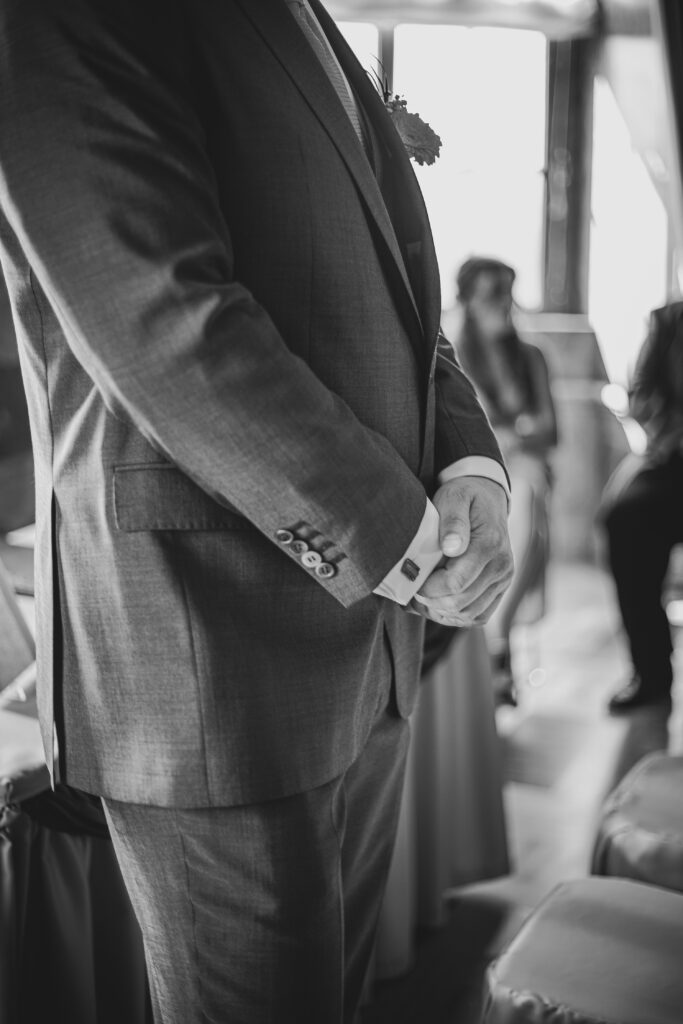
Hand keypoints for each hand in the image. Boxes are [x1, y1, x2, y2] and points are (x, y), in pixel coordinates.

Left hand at [411, 477, 513, 626]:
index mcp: (490, 545)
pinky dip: (455, 616)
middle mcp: (502, 567)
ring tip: (421, 597)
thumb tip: (451, 547)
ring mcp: (503, 580)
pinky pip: (478, 616)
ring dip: (440, 612)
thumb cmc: (464, 496)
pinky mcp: (500, 589)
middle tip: (411, 590)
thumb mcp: (454, 497)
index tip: (411, 579)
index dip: (428, 589)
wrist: (487, 497)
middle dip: (430, 602)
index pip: (455, 583)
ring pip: (468, 615)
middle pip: (460, 603)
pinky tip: (437, 603)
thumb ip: (452, 521)